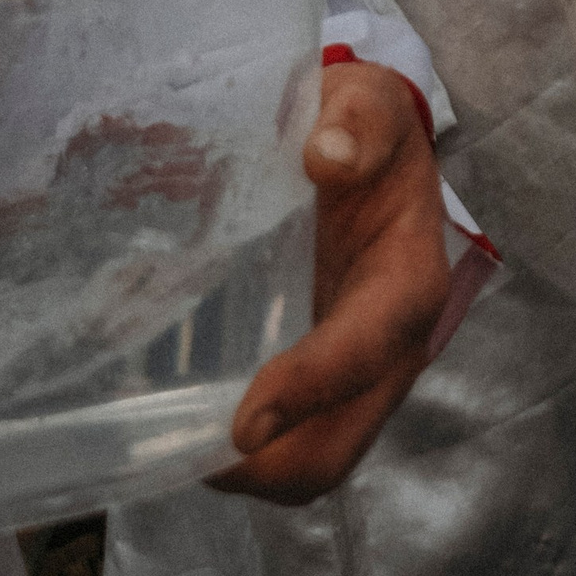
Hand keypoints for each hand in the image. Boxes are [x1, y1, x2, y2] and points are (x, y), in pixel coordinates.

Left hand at [210, 59, 448, 505]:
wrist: (363, 148)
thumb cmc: (365, 131)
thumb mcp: (371, 103)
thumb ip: (359, 119)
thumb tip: (326, 157)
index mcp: (407, 283)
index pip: (368, 351)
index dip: (311, 389)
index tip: (245, 420)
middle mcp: (384, 350)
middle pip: (335, 451)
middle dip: (264, 469)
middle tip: (185, 451)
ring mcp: (345, 378)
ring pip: (300, 463)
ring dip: (239, 471)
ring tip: (167, 439)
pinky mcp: (309, 382)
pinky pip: (274, 443)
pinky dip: (226, 449)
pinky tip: (173, 410)